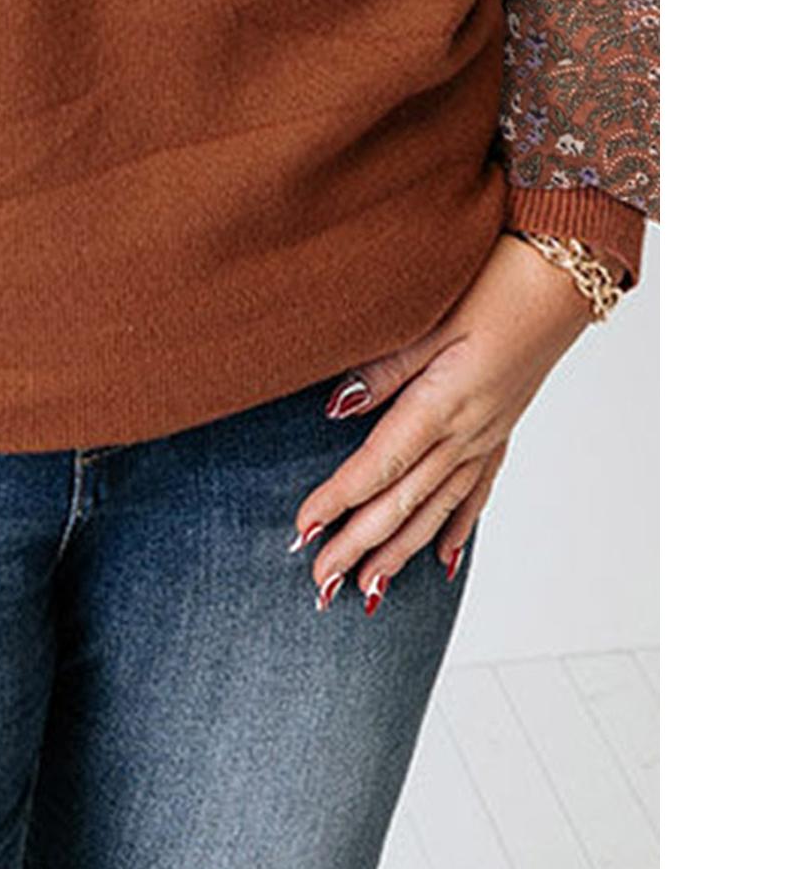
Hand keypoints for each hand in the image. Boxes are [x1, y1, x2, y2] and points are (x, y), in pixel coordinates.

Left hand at [289, 232, 599, 611]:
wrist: (565, 278)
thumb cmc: (498, 284)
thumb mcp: (431, 319)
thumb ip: (384, 369)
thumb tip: (337, 408)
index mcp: (441, 405)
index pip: (377, 467)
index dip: (336, 502)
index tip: (302, 531)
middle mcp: (465, 433)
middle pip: (402, 503)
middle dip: (358, 547)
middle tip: (321, 584)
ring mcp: (487, 437)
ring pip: (436, 510)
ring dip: (399, 552)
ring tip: (368, 590)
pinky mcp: (501, 429)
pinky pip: (475, 494)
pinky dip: (454, 530)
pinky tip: (441, 559)